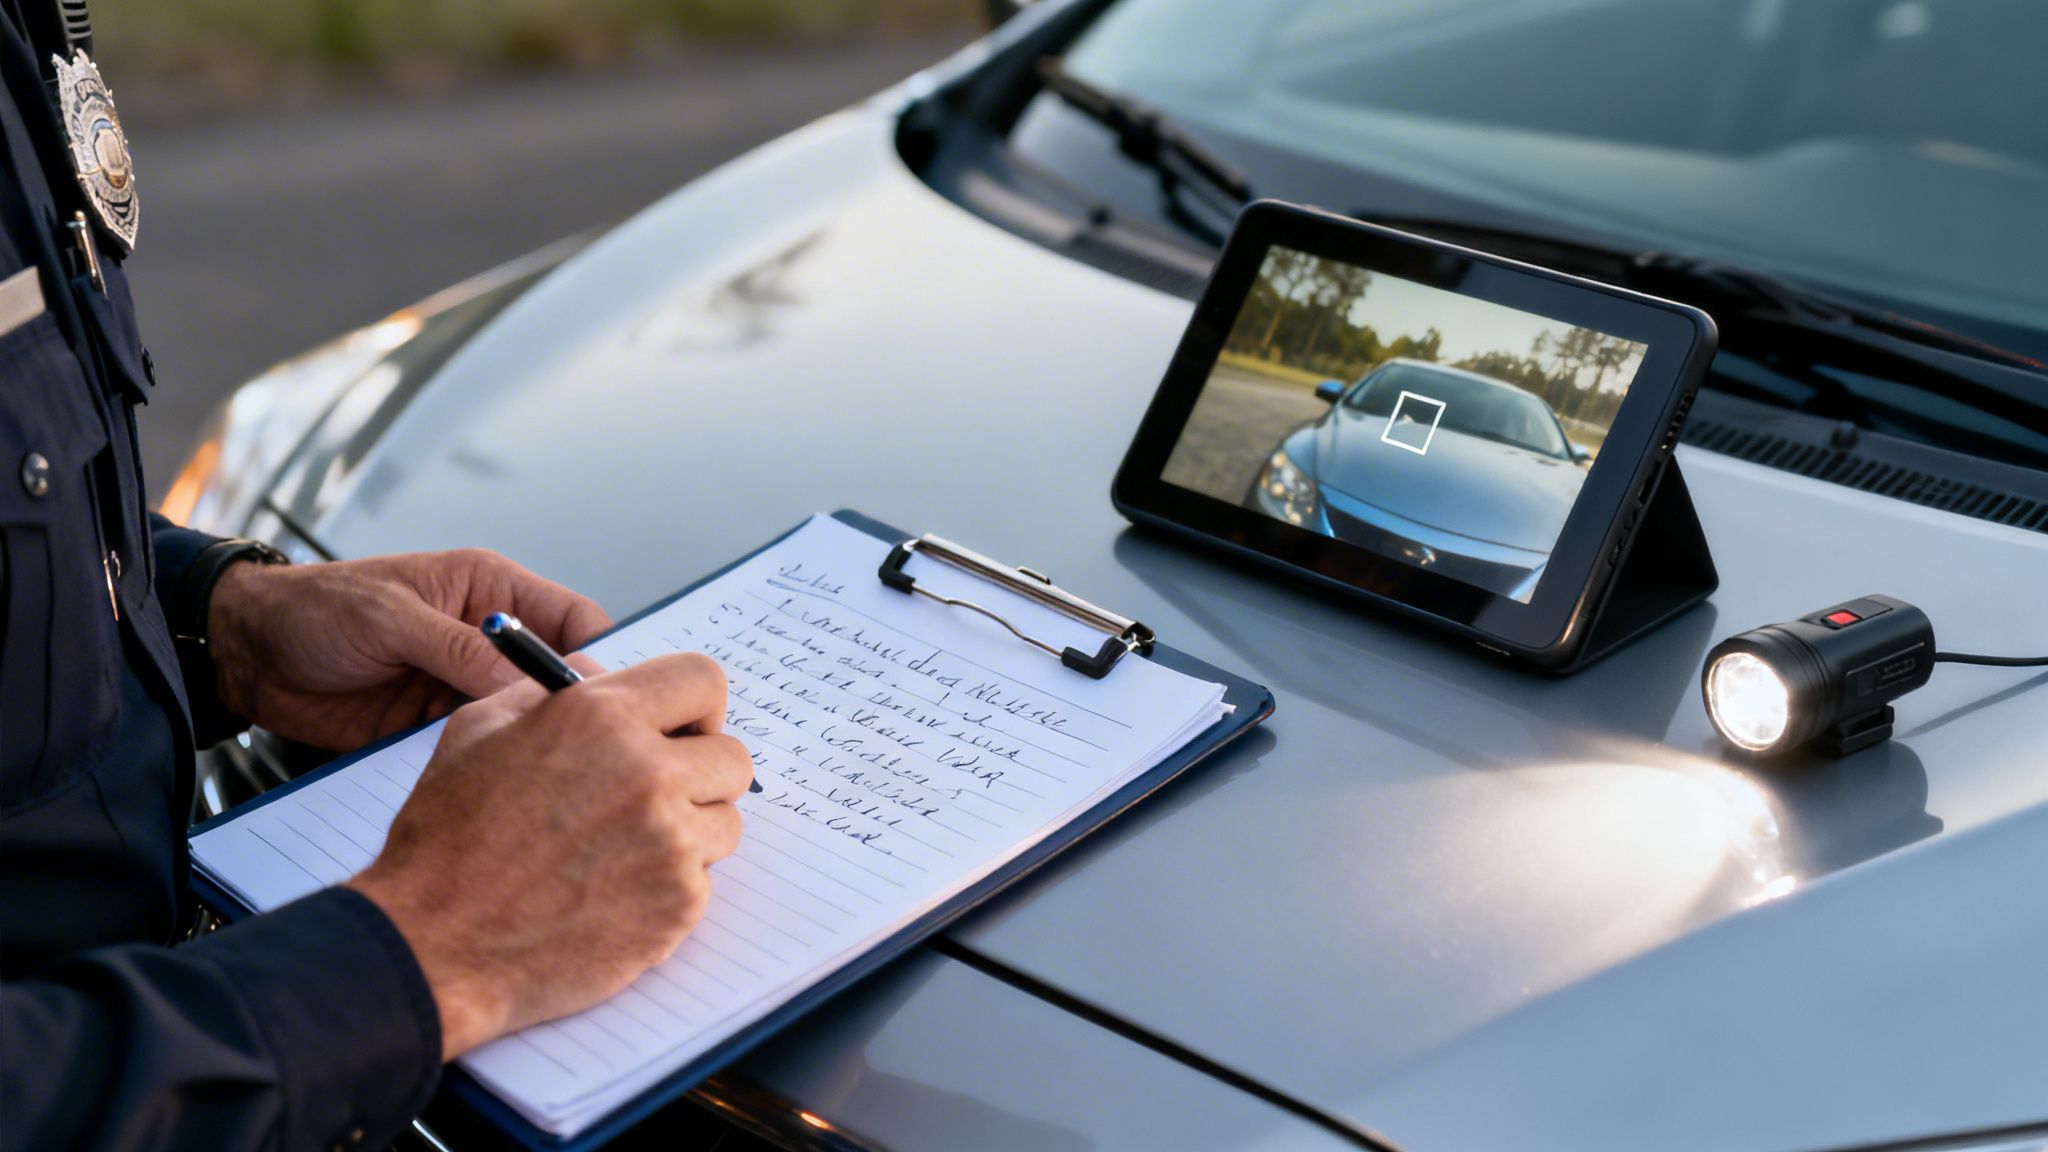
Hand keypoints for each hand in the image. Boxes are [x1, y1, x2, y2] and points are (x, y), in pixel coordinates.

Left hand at [207, 550, 610, 749]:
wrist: (244, 655)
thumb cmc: (314, 609)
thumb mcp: (391, 619)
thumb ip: (461, 650)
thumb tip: (530, 682)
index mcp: (491, 592)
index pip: (575, 620)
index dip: (602, 656)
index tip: (612, 700)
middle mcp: (488, 641)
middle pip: (557, 680)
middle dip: (573, 712)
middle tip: (586, 750)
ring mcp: (463, 687)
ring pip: (523, 722)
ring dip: (530, 746)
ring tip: (540, 777)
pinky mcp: (435, 729)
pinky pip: (478, 751)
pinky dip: (485, 768)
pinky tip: (489, 788)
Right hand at [347, 653, 750, 1059]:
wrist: (431, 946)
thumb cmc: (445, 838)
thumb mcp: (478, 730)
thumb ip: (552, 692)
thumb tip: (603, 674)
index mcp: (602, 717)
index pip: (703, 681)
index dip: (693, 706)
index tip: (679, 730)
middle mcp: (648, 773)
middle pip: (732, 757)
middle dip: (698, 773)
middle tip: (656, 795)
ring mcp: (670, 844)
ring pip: (725, 823)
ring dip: (688, 833)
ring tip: (624, 851)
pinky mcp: (678, 907)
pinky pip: (703, 882)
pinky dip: (668, 889)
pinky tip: (612, 895)